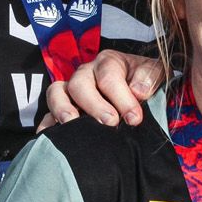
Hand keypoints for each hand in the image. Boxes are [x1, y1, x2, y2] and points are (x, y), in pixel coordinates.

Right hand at [41, 50, 162, 128]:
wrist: (138, 88)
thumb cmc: (144, 81)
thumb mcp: (154, 73)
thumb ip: (149, 78)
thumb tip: (138, 91)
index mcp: (108, 62)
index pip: (109, 77)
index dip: (122, 98)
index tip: (134, 118)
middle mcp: (85, 73)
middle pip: (80, 84)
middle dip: (95, 105)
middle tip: (111, 123)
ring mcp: (70, 91)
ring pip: (56, 93)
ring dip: (63, 110)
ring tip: (73, 126)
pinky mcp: (61, 109)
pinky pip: (47, 115)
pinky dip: (46, 126)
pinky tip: (49, 138)